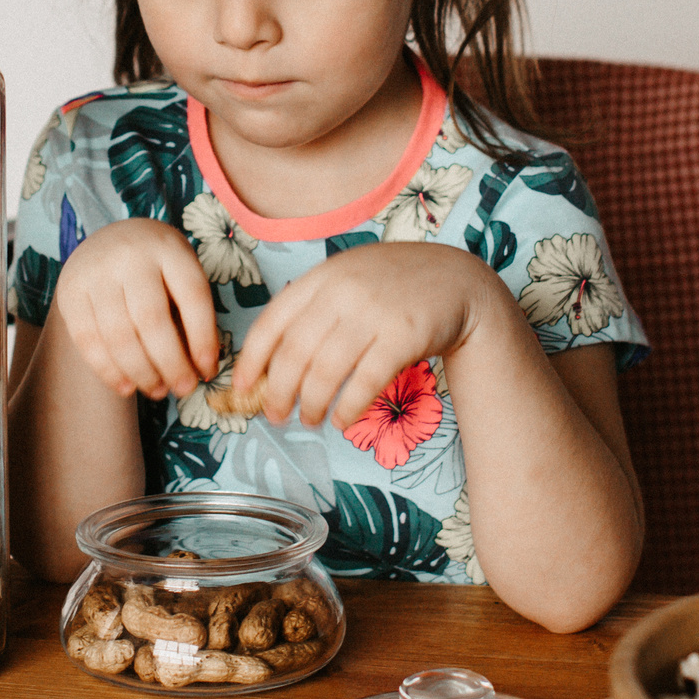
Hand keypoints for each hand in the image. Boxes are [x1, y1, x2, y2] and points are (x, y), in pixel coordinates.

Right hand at [51, 218, 220, 399]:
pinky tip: (126, 387)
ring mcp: (96, 272)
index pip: (192, 296)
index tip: (208, 370)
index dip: (203, 338)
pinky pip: (88, 340)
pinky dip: (108, 371)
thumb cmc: (156, 267)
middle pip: (152, 320)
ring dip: (142, 373)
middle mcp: (130, 255)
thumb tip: (201, 369)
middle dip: (171, 364)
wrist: (108, 241)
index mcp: (168, 248)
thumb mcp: (180, 272)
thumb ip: (189, 312)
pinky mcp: (70, 291)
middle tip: (184, 389)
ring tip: (158, 391)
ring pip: (119, 335)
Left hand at [234, 242, 507, 429]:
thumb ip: (312, 309)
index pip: (272, 322)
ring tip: (310, 420)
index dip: (252, 360)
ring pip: (326, 371)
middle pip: (295, 352)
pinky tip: (341, 420)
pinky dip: (348, 407)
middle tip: (275, 415)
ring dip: (312, 404)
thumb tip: (270, 363)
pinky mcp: (404, 334)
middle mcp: (343, 291)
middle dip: (279, 391)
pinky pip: (365, 381)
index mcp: (321, 277)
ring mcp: (374, 312)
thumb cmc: (393, 287)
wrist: (457, 280)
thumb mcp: (347, 280)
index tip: (242, 388)